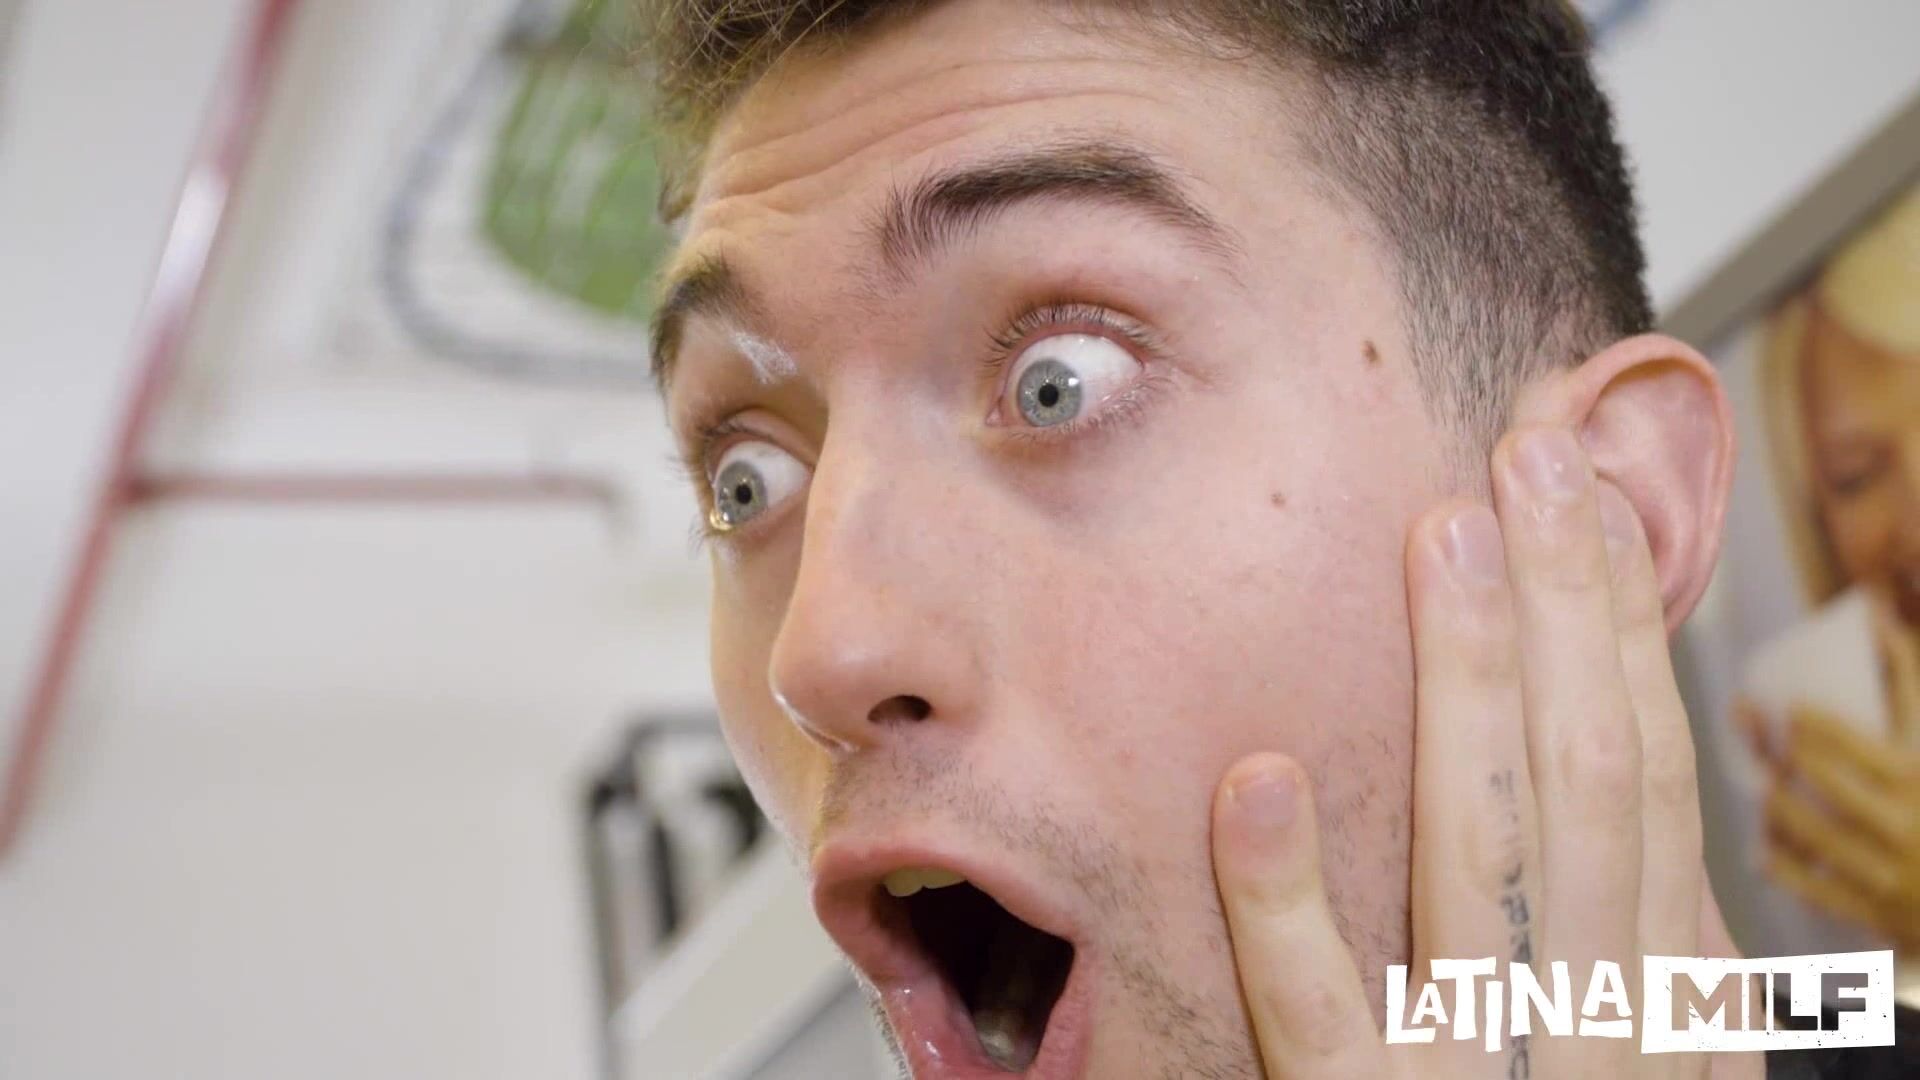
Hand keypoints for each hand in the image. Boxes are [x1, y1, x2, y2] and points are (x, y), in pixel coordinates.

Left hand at [1208, 427, 1754, 1078]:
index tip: (1581, 491)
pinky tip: (1256, 781)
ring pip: (1496, 867)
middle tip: (1526, 452)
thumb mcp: (1637, 1068)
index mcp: (1667, 1013)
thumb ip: (1644, 971)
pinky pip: (1328, 1025)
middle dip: (1566, 615)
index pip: (1649, 782)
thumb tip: (1652, 843)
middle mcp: (1604, 1040)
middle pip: (1596, 790)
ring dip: (1473, 693)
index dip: (1617, 631)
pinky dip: (1291, 904)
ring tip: (1445, 540)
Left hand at [1765, 704, 1919, 949]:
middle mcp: (1904, 829)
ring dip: (1780, 811)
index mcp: (1918, 783)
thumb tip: (1879, 618)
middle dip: (1786, 762)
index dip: (1822, 729)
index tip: (1791, 710)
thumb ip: (1905, 684)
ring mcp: (1887, 875)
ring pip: (1814, 838)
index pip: (1860, 750)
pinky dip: (1786, 870)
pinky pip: (1817, 890)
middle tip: (1760, 738)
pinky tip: (1763, 853)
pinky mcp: (1875, 912)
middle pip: (1827, 790)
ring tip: (1765, 790)